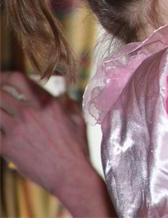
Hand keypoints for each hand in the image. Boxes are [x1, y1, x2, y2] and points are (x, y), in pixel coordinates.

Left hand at [0, 71, 114, 216]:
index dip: (6, 77)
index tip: (2, 79)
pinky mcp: (6, 146)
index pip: (19, 80)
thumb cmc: (76, 147)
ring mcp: (16, 129)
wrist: (68, 174)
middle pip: (0, 93)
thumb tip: (61, 94)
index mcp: (47, 103)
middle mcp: (30, 112)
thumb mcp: (77, 119)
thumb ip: (67, 103)